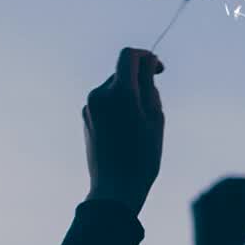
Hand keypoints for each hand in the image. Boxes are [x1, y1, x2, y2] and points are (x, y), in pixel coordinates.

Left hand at [84, 48, 164, 213]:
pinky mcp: (86, 117)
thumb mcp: (156, 118)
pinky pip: (105, 101)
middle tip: (154, 106)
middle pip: (122, 71)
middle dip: (140, 80)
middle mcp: (100, 94)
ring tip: (141, 124)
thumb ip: (150, 86)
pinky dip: (118, 106)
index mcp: (120, 92)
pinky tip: (126, 131)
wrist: (115, 189)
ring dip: (129, 94)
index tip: (158, 70)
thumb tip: (146, 65)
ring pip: (114, 87)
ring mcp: (90, 106)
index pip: (129, 56)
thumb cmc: (142, 157)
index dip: (146, 57)